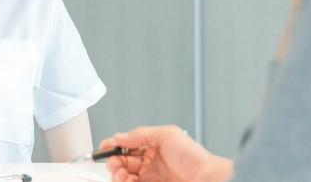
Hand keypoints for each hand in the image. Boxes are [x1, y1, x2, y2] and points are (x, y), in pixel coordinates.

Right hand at [100, 126, 231, 181]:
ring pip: (125, 177)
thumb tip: (119, 137)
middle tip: (114, 164)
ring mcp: (151, 177)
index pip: (128, 145)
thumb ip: (140, 134)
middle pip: (124, 162)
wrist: (206, 180)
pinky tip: (125, 180)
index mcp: (153, 146)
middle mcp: (151, 162)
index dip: (115, 146)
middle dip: (114, 162)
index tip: (104, 147)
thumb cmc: (193, 157)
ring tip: (120, 174)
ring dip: (118, 174)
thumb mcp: (167, 134)